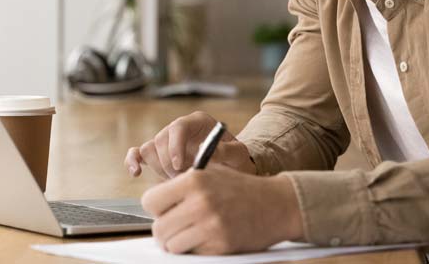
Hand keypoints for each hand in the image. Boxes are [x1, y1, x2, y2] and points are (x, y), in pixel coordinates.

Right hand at [125, 111, 256, 178]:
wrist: (229, 169)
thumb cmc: (235, 159)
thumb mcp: (238, 155)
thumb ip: (227, 151)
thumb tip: (209, 152)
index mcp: (198, 122)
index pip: (179, 126)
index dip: (175, 146)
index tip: (180, 166)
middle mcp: (179, 128)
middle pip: (161, 139)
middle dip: (169, 163)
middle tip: (183, 179)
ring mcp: (166, 141)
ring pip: (149, 149)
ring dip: (159, 168)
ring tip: (177, 179)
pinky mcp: (157, 154)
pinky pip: (138, 153)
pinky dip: (133, 161)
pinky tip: (136, 172)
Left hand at [141, 167, 303, 253]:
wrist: (278, 204)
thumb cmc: (242, 189)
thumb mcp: (212, 173)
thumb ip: (183, 184)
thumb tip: (154, 202)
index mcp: (194, 181)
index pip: (149, 201)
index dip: (157, 208)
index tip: (167, 209)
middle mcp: (199, 203)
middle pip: (158, 228)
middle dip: (166, 230)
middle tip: (179, 227)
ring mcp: (210, 226)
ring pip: (171, 245)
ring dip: (179, 243)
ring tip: (194, 233)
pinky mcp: (220, 246)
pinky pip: (192, 254)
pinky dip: (197, 250)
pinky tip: (211, 238)